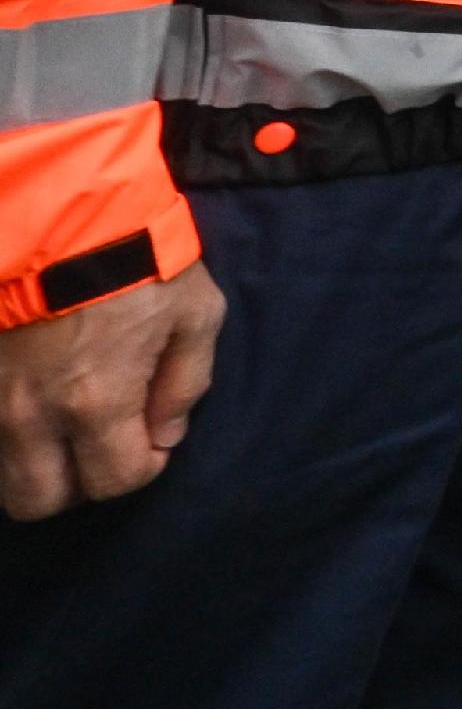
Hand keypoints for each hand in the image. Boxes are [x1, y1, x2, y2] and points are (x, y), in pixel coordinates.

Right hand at [0, 261, 225, 519]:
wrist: (62, 208)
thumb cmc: (139, 258)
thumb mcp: (195, 313)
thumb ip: (185, 384)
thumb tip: (166, 436)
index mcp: (95, 403)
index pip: (116, 480)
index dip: (143, 467)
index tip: (150, 439)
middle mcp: (30, 414)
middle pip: (38, 500)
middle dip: (75, 483)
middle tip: (99, 443)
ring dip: (33, 464)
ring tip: (61, 429)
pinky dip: (4, 434)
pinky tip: (30, 404)